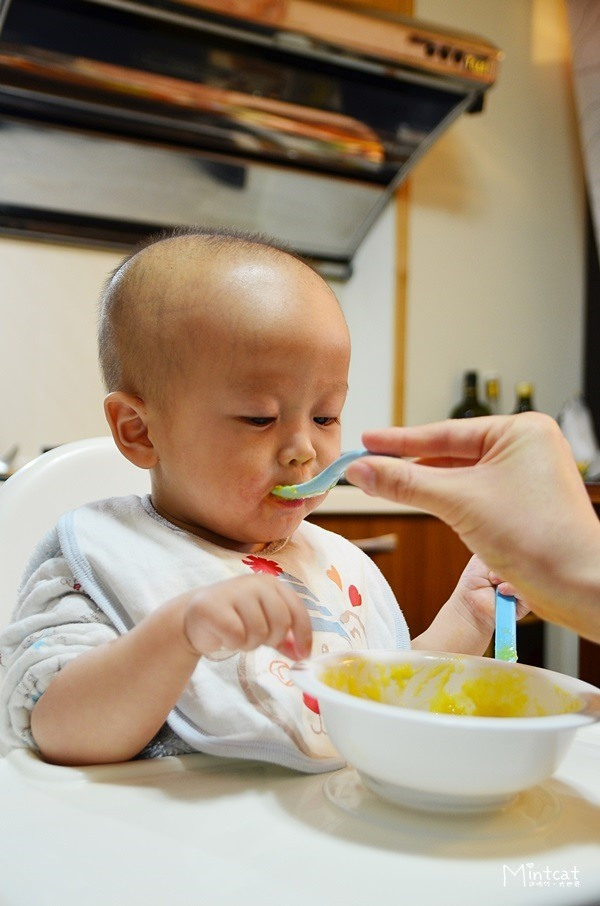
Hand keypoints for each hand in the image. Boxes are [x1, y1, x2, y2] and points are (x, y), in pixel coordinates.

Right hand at [182, 574, 311, 659]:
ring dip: (250, 643)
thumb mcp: (263, 623)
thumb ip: (284, 636)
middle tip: (257, 640)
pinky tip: (224, 636)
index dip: (303, 635)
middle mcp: (254, 583)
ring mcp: (234, 592)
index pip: (296, 609)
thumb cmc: (233, 618)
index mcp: (271, 583)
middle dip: (272, 639)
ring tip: (237, 635)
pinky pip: (237, 637)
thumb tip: (302, 654)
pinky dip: (233, 643)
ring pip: (259, 632)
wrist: (193, 616)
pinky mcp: (214, 607)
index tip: (303, 655)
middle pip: (281, 622)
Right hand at [346, 413, 599, 639]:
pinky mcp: (523, 506)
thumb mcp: (458, 502)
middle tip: (368, 465)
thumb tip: (361, 470)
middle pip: (452, 452)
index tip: (367, 441)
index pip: (447, 432)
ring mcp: (526, 478)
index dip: (401, 440)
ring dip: (426, 484)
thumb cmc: (536, 536)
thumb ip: (405, 482)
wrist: (578, 585)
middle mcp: (527, 449)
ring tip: (385, 483)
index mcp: (521, 431)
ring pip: (461, 476)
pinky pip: (474, 495)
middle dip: (411, 463)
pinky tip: (421, 502)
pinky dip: (446, 500)